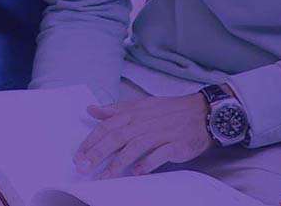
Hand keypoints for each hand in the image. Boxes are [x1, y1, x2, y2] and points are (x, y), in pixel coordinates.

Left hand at [74, 94, 211, 178]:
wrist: (202, 113)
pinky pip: (159, 154)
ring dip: (117, 163)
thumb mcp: (140, 105)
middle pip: (116, 138)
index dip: (91, 141)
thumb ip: (115, 109)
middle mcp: (144, 123)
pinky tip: (136, 172)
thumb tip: (92, 109)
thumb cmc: (168, 111)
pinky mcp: (175, 144)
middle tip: (84, 168)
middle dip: (97, 153)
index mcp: (133, 113)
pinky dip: (147, 163)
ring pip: (134, 147)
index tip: (78, 156)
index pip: (107, 126)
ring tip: (105, 176)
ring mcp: (160, 133)